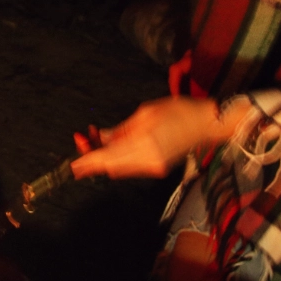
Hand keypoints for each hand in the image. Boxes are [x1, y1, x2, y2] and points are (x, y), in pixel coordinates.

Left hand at [70, 96, 222, 178]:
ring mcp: (154, 167)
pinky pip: (130, 166)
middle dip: (93, 157)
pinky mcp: (157, 168)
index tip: (73, 165)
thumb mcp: (145, 113)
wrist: (207, 124)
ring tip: (95, 138)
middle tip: (81, 140)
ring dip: (104, 157)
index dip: (89, 162)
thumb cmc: (179, 112)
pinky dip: (118, 158)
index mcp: (146, 145)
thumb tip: (100, 137)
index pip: (109, 158)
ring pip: (119, 168)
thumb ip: (121, 129)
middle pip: (111, 166)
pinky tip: (112, 144)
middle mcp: (149, 161)